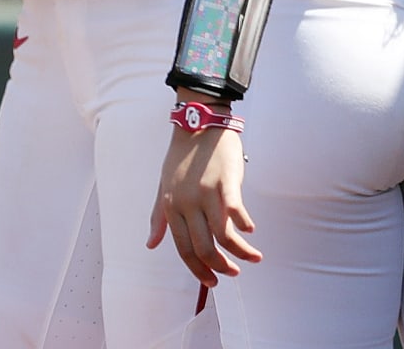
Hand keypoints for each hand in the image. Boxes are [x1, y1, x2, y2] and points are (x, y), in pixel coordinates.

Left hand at [147, 124, 261, 287]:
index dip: (199, 270)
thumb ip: (159, 216)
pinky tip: (250, 230)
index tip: (212, 282)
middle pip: (205, 248)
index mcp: (171, 205)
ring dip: (241, 253)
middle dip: (222, 267)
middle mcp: (187, 203)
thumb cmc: (181, 156)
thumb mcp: (163, 186)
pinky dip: (245, 226)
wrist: (198, 122)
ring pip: (224, 237)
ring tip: (254, 257)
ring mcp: (206, 192)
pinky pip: (236, 212)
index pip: (184, 249)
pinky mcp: (226, 181)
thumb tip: (150, 244)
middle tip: (235, 272)